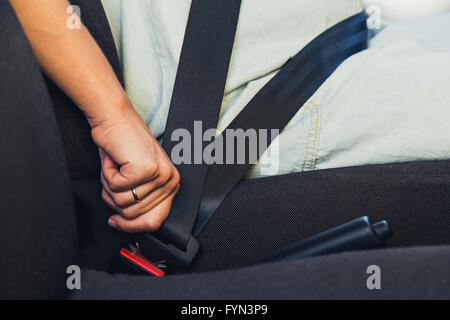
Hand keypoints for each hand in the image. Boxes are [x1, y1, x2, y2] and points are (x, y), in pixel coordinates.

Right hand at [91, 100, 179, 232]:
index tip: (116, 221)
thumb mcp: (137, 179)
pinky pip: (115, 187)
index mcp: (171, 184)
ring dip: (109, 185)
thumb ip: (139, 202)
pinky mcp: (144, 169)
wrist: (115, 118)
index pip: (155, 221)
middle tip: (114, 176)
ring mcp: (158, 175)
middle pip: (134, 214)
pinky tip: (114, 159)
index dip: (131, 226)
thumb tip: (127, 224)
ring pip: (122, 202)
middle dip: (114, 198)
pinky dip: (107, 174)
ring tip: (115, 166)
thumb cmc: (123, 145)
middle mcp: (169, 180)